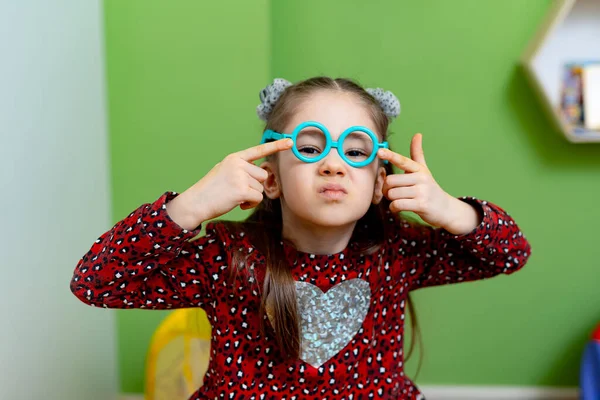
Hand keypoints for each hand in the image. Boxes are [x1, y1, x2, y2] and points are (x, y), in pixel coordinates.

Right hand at [166, 138, 292, 229]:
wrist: (195, 202)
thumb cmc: (211, 190)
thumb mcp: (224, 171)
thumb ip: (241, 168)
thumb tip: (260, 174)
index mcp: (235, 158)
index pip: (258, 150)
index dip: (276, 146)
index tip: (290, 141)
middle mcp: (238, 164)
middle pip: (263, 176)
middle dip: (254, 186)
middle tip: (237, 190)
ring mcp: (240, 176)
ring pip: (261, 188)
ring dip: (252, 196)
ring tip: (234, 196)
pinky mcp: (241, 190)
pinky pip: (258, 198)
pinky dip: (250, 204)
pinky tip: (238, 203)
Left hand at [377, 134, 468, 230]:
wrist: (446, 209)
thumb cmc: (430, 189)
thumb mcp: (424, 171)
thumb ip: (417, 154)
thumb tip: (417, 134)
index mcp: (419, 169)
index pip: (403, 160)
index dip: (390, 156)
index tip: (380, 151)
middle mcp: (421, 178)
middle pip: (390, 181)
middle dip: (387, 189)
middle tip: (393, 193)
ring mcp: (422, 191)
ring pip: (392, 193)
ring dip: (391, 200)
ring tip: (399, 200)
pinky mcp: (421, 205)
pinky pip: (397, 204)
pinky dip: (394, 208)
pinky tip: (399, 208)